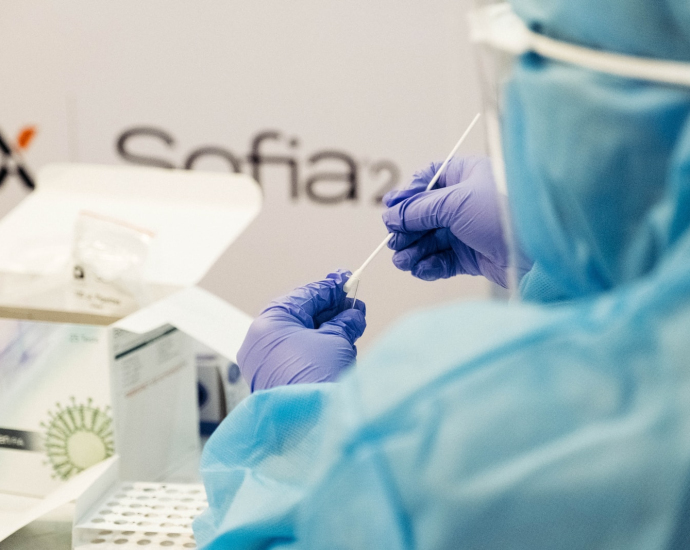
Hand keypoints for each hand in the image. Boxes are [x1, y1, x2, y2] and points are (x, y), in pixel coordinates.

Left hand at [237, 270, 365, 390]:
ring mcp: (265, 364)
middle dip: (330, 310)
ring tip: (353, 322)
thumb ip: (344, 322)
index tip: (346, 280)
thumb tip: (352, 314)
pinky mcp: (275, 381)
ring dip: (327, 328)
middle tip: (354, 303)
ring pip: (299, 336)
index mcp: (268, 324)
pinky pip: (297, 355)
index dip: (329, 288)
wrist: (310, 424)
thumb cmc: (316, 377)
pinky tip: (340, 342)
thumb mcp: (336, 340)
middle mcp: (261, 342)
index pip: (303, 296)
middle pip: (300, 316)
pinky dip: (318, 347)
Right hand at [382, 156, 530, 286]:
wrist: (541, 251)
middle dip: (408, 229)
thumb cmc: (505, 214)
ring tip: (403, 261)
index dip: (408, 195)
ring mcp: (471, 229)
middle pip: (425, 213)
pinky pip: (444, 259)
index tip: (391, 210)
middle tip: (394, 242)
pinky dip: (430, 265)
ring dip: (415, 250)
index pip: (428, 180)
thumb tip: (391, 215)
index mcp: (467, 175)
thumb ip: (419, 209)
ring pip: (432, 239)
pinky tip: (421, 269)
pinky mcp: (475, 255)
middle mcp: (468, 201)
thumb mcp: (455, 203)